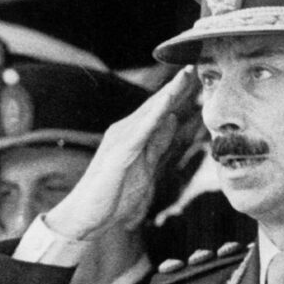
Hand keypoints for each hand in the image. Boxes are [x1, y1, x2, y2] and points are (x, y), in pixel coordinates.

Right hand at [47, 69, 199, 238]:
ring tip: (185, 76)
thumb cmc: (113, 197)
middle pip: (155, 105)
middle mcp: (125, 132)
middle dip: (176, 86)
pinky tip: (168, 103)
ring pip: (149, 113)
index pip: (160, 111)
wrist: (86, 217)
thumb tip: (173, 120)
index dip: (178, 94)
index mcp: (134, 136)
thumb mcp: (146, 167)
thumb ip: (158, 144)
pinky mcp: (118, 154)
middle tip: (194, 66)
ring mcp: (120, 141)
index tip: (197, 77)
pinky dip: (154, 116)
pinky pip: (140, 132)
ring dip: (168, 94)